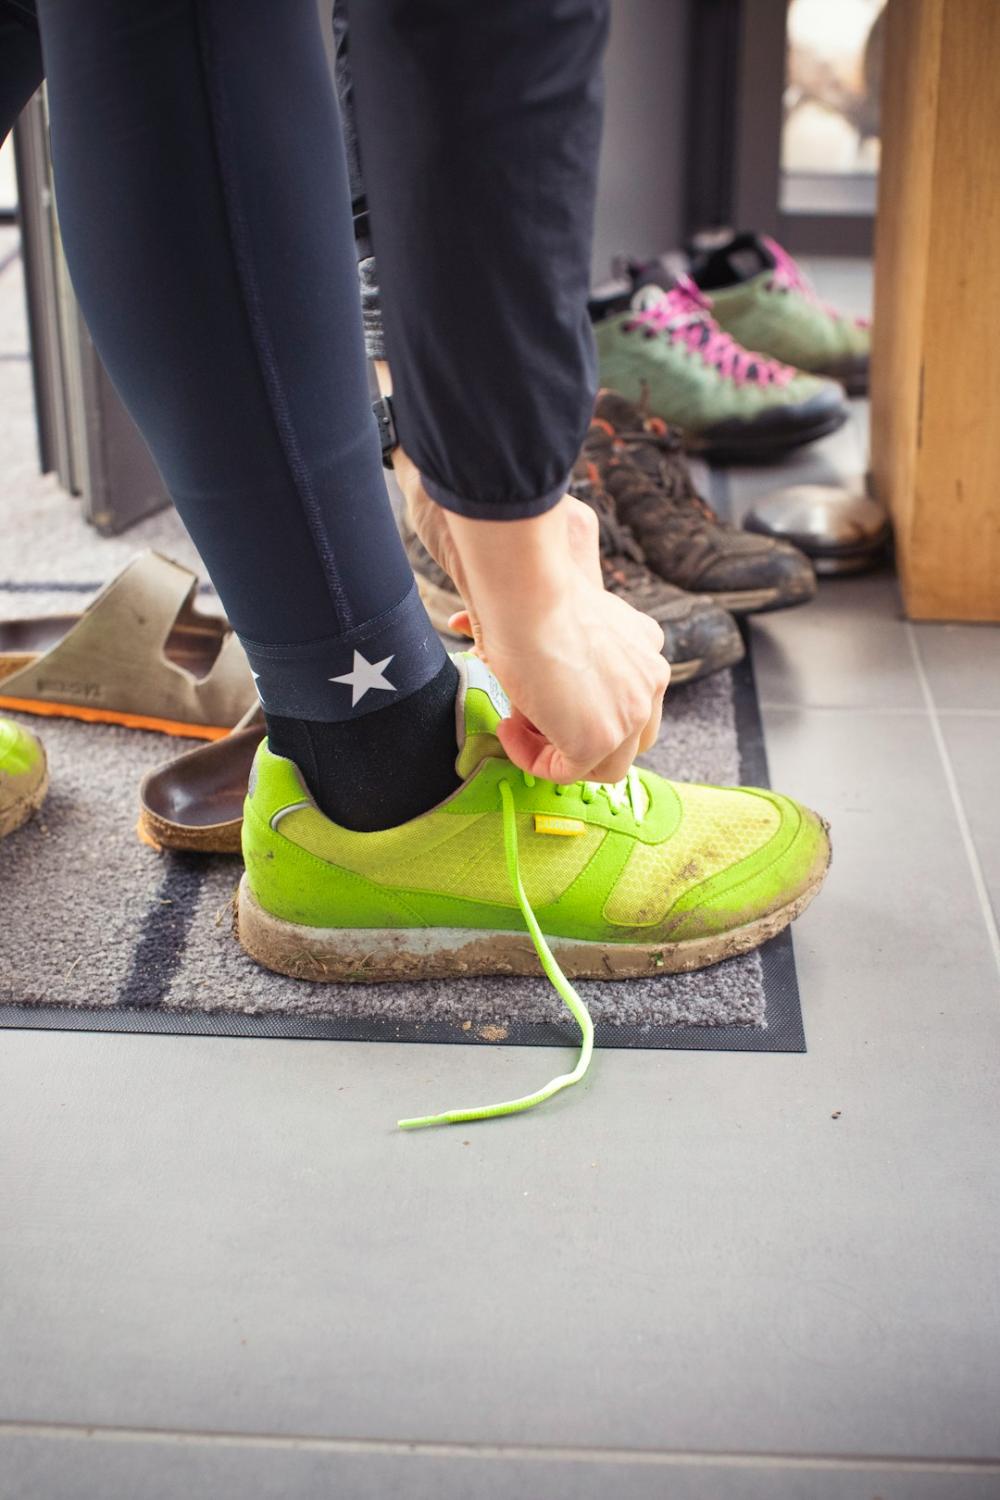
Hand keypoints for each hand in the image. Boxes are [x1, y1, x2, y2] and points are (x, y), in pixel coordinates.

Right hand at [378, 369, 667, 784]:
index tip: (536, 694)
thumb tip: (492, 618)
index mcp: (644, 641)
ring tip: (517, 716)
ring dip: (557, 748)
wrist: (525, 587)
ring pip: (608, 763)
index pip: (629, 698)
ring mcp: (632, 710)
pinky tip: (509, 725)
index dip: (582, 706)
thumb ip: (550, 622)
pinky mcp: (601, 738)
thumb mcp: (553, 598)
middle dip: (578, 734)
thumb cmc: (529, 580)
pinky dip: (536, 759)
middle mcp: (651, 675)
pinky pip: (571, 773)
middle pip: (630, 737)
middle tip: (528, 712)